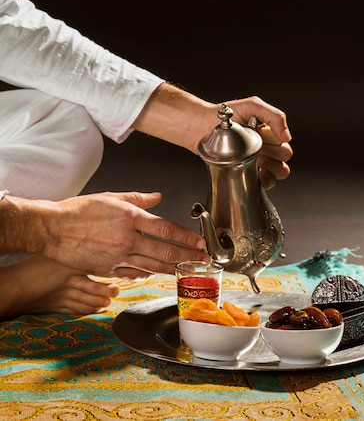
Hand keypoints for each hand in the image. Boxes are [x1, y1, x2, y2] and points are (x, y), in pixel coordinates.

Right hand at [34, 191, 208, 277]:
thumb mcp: (111, 197)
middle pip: (165, 252)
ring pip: (153, 266)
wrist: (52, 229)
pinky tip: (158, 272)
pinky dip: (148, 273)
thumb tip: (158, 197)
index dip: (186, 237)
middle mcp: (127, 239)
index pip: (167, 228)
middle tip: (204, 259)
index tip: (200, 241)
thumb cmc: (79, 211)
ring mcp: (118, 257)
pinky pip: (134, 274)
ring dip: (173, 268)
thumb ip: (138, 198)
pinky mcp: (108, 269)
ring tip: (189, 268)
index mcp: (130, 217)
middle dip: (188, 257)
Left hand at [132, 83, 292, 189]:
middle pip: (284, 157)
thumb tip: (287, 137)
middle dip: (275, 154)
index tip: (262, 137)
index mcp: (269, 132)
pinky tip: (256, 174)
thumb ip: (274, 116)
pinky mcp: (248, 173)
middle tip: (260, 149)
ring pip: (279, 171)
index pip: (284, 142)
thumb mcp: (253, 106)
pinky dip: (266, 181)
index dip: (276, 141)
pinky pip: (266, 183)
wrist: (202, 127)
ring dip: (273, 168)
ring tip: (259, 162)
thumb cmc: (226, 116)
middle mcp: (266, 147)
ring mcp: (258, 160)